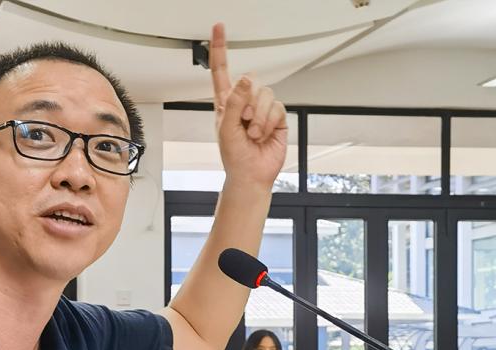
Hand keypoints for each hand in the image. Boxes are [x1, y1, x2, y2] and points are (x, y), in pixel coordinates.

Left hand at [209, 23, 287, 189]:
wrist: (251, 175)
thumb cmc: (234, 156)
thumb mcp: (226, 129)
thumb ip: (234, 103)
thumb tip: (245, 80)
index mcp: (225, 102)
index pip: (221, 70)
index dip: (219, 48)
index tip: (218, 28)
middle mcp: (244, 102)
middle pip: (251, 81)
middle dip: (248, 103)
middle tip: (244, 124)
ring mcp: (261, 109)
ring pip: (265, 94)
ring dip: (258, 117)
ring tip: (252, 134)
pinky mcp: (276, 117)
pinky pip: (277, 107)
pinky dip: (268, 122)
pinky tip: (263, 135)